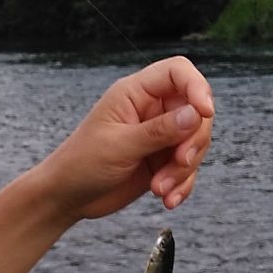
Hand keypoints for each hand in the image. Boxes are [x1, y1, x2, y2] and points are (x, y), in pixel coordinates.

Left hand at [39, 56, 215, 222]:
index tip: (205, 112)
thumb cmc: (81, 164)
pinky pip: (188, 167)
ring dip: (184, 170)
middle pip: (195, 110)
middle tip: (180, 162)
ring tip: (161, 189)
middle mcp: (151, 109)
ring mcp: (159, 135)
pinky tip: (167, 199)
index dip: (197, 87)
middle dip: (193, 141)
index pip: (177, 72)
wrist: (66, 197)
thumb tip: (196, 114)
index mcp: (135, 93)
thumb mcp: (119, 146)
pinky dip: (183, 184)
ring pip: (195, 142)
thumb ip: (159, 130)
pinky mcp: (162, 160)